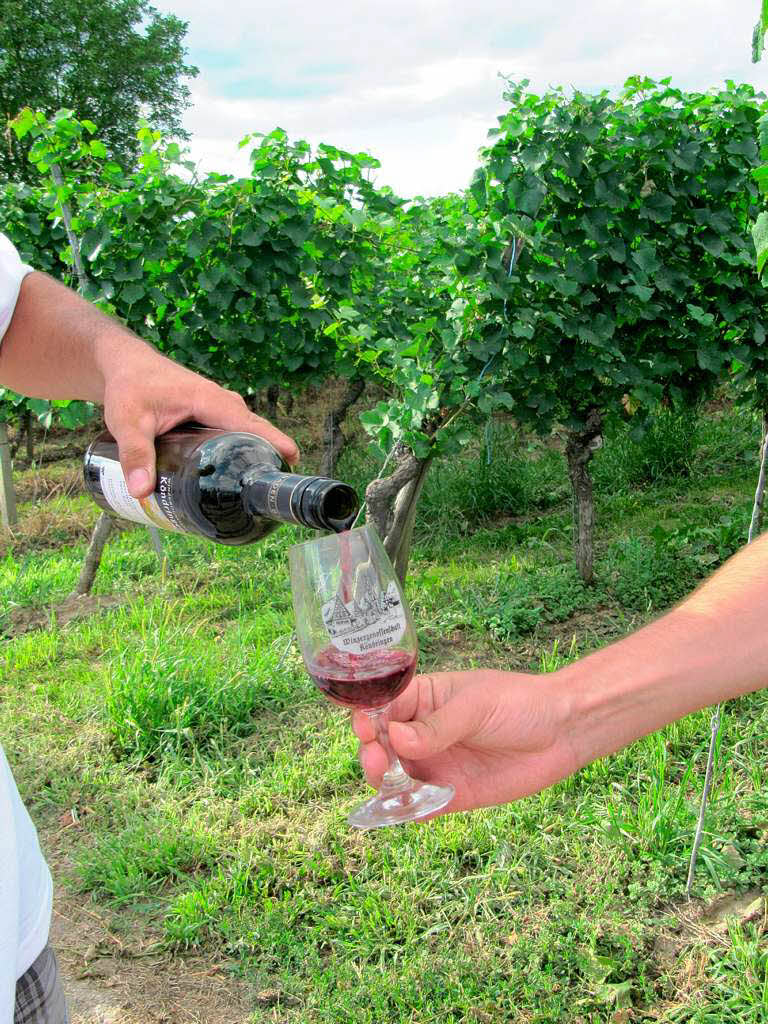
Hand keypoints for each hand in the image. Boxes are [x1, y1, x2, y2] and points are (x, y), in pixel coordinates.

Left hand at [100, 345, 298, 497]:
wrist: (123, 364)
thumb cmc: (128, 385)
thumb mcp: (127, 421)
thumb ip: (135, 454)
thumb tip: (141, 491)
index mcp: (208, 399)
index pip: (248, 423)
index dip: (272, 441)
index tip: (293, 459)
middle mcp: (219, 402)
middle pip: (253, 429)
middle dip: (269, 453)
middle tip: (275, 487)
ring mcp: (215, 407)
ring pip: (243, 431)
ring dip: (255, 452)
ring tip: (260, 484)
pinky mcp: (208, 414)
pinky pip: (232, 430)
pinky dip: (240, 447)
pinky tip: (237, 470)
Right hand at [352, 670, 577, 815]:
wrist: (562, 732)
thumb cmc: (519, 704)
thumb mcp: (476, 706)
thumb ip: (437, 726)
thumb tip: (397, 740)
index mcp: (424, 699)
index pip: (383, 707)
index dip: (368, 717)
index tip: (364, 727)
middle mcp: (422, 733)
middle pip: (381, 746)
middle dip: (372, 753)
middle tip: (379, 759)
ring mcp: (436, 764)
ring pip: (394, 779)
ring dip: (385, 783)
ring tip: (390, 782)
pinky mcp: (452, 795)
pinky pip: (420, 806)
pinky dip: (407, 810)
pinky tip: (406, 808)